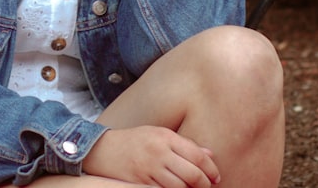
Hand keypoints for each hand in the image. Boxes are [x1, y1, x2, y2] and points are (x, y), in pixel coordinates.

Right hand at [82, 126, 220, 187]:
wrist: (102, 150)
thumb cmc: (134, 142)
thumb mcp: (159, 135)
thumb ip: (184, 144)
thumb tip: (210, 155)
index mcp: (165, 137)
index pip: (198, 156)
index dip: (211, 170)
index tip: (216, 177)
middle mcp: (158, 152)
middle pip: (192, 174)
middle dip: (204, 185)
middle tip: (207, 187)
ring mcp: (149, 168)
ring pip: (180, 187)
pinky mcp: (140, 182)